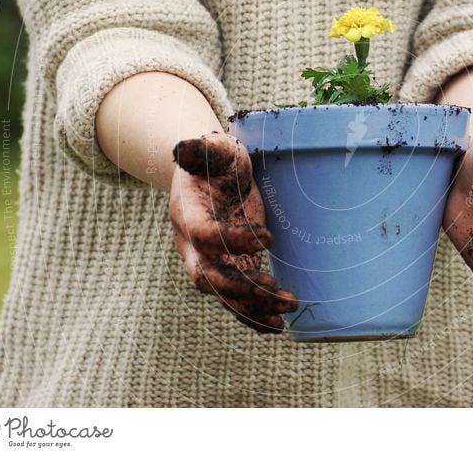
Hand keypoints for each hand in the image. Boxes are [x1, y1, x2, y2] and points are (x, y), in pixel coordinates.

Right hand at [169, 132, 298, 332]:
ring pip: (224, 296)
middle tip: (280, 291)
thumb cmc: (215, 161)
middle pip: (209, 278)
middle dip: (244, 290)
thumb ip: (201, 149)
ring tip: (290, 309)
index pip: (205, 237)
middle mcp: (193, 246)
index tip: (269, 238)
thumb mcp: (214, 149)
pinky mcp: (228, 269)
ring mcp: (210, 262)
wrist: (210, 178)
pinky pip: (236, 302)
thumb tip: (182, 147)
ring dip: (255, 308)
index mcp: (188, 215)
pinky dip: (254, 317)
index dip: (233, 242)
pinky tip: (279, 326)